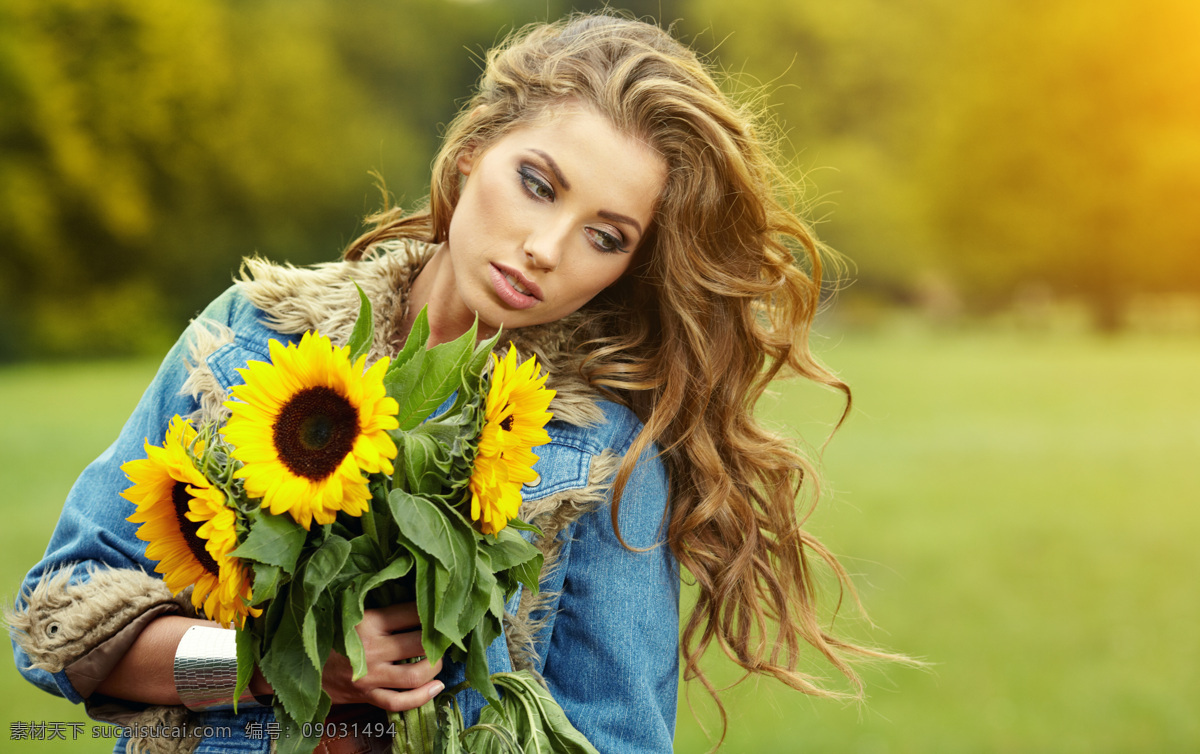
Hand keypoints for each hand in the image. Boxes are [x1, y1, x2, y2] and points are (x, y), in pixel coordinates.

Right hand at [320, 603, 443, 711]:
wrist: (301, 665)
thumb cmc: (329, 633)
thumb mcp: (350, 611)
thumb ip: (379, 606)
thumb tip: (415, 593)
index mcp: (368, 622)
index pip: (412, 613)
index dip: (431, 611)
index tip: (440, 611)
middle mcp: (372, 649)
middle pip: (420, 643)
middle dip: (438, 640)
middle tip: (442, 637)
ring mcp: (370, 675)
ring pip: (415, 674)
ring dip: (435, 667)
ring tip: (438, 659)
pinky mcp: (368, 695)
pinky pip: (400, 701)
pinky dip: (422, 697)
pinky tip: (436, 687)